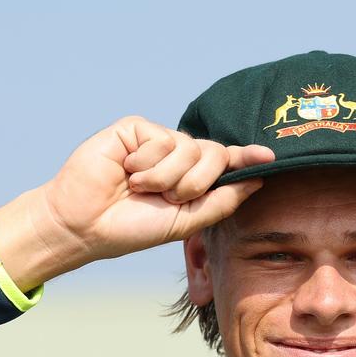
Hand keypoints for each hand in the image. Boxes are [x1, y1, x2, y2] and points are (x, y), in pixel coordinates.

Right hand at [0, 116, 274, 289]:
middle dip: (196, 182)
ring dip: (165, 176)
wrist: (85, 224)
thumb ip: (221, 201)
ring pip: (188, 147)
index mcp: (190, 179)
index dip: (246, 158)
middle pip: (214, 154)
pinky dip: (147, 163)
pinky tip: (127, 170)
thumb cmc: (130, 228)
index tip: (270, 157)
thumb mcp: (184, 221)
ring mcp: (156, 140)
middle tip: (167, 197)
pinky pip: (161, 139)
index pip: (225, 164)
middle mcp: (177, 156)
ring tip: (140, 187)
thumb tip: (257, 179)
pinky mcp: (135, 129)